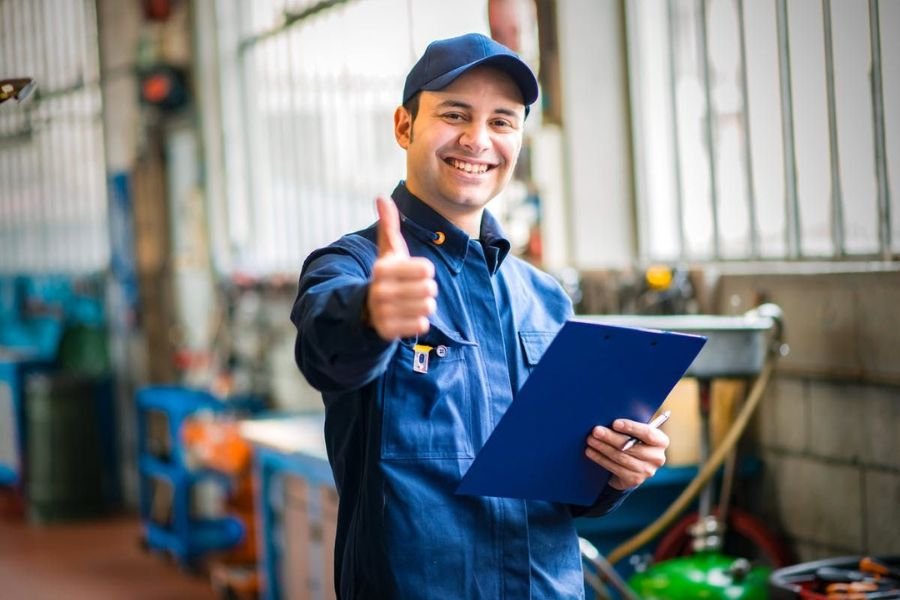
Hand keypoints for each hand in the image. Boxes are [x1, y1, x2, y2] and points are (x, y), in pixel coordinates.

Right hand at [366, 196, 437, 339]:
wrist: (367, 308)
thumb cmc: (387, 275)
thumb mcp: (388, 251)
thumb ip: (388, 225)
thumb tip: (381, 197)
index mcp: (383, 269)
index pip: (427, 270)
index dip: (424, 271)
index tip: (412, 273)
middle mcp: (380, 291)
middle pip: (430, 289)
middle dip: (425, 289)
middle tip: (411, 290)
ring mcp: (383, 313)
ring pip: (428, 307)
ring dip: (424, 305)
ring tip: (410, 302)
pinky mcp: (388, 331)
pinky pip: (421, 325)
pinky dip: (419, 321)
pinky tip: (407, 317)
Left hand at [584, 418, 669, 490]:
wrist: (632, 466)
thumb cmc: (632, 440)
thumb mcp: (636, 432)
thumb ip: (630, 426)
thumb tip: (609, 418)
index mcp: (661, 441)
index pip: (648, 433)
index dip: (631, 428)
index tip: (615, 423)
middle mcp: (657, 457)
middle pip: (631, 446)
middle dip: (611, 437)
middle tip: (596, 431)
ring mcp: (647, 471)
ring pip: (621, 457)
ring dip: (603, 448)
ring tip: (590, 440)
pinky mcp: (635, 480)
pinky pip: (615, 468)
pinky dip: (601, 459)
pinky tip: (591, 452)